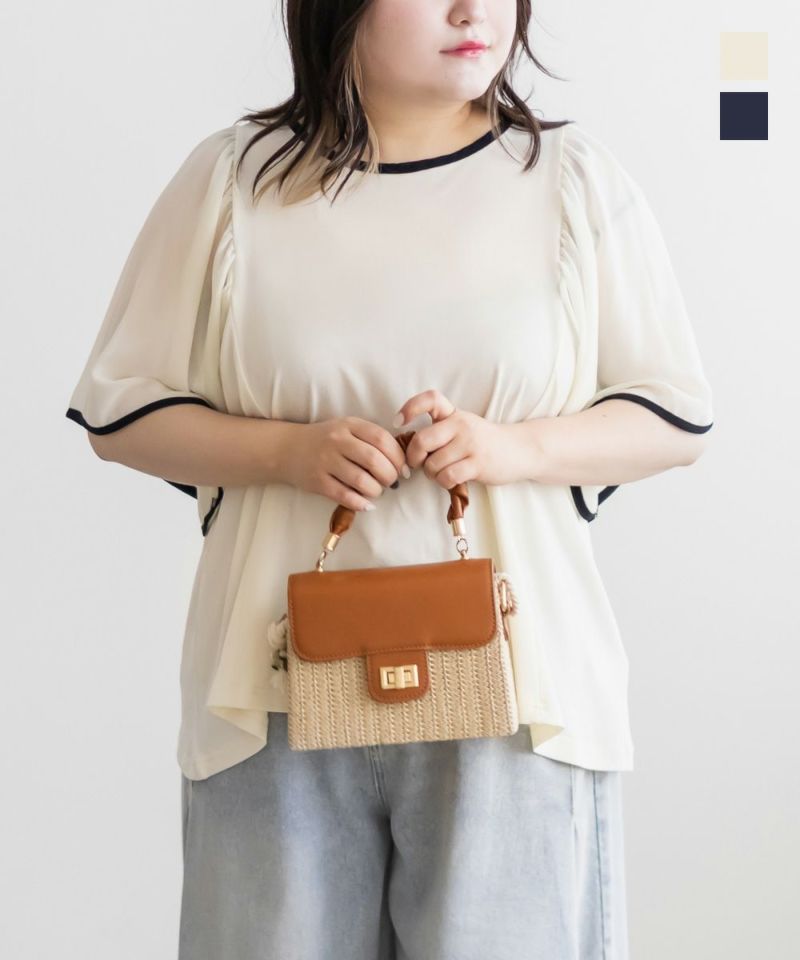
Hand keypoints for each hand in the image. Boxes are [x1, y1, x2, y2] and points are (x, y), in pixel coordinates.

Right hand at [288, 416, 410, 511]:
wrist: (287, 448)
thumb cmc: (326, 440)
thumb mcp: (348, 429)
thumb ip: (372, 439)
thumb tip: (402, 464)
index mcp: (349, 425)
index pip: (382, 439)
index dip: (399, 456)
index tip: (404, 469)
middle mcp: (337, 441)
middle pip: (375, 461)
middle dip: (390, 476)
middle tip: (391, 482)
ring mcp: (326, 461)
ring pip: (362, 481)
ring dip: (376, 491)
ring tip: (376, 491)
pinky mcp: (317, 481)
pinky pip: (345, 496)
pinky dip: (361, 503)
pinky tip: (366, 504)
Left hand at [392, 389, 521, 486]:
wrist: (519, 450)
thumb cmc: (482, 442)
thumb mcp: (462, 427)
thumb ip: (439, 432)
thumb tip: (408, 448)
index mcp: (454, 414)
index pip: (430, 399)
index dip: (410, 408)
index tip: (398, 422)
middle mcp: (461, 425)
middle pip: (421, 440)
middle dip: (413, 457)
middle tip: (417, 464)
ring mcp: (470, 444)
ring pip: (432, 464)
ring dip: (431, 474)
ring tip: (442, 472)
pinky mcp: (478, 463)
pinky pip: (447, 477)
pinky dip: (444, 482)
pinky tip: (451, 479)